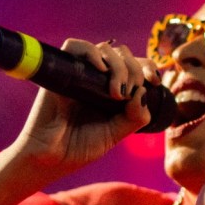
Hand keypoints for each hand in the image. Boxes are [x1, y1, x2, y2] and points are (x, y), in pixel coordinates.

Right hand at [13, 39, 159, 177]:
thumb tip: (144, 92)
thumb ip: (135, 117)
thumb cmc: (78, 148)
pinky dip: (92, 52)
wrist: (49, 158)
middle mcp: (97, 79)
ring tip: (116, 91)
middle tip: (127, 93)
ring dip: (118, 65)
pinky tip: (101, 69)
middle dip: (134, 69)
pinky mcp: (61, 72)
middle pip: (122, 54)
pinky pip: (75, 46)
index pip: (135, 66)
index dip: (148, 67)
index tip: (154, 80)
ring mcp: (79, 74)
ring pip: (104, 49)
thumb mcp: (115, 134)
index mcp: (112, 92)